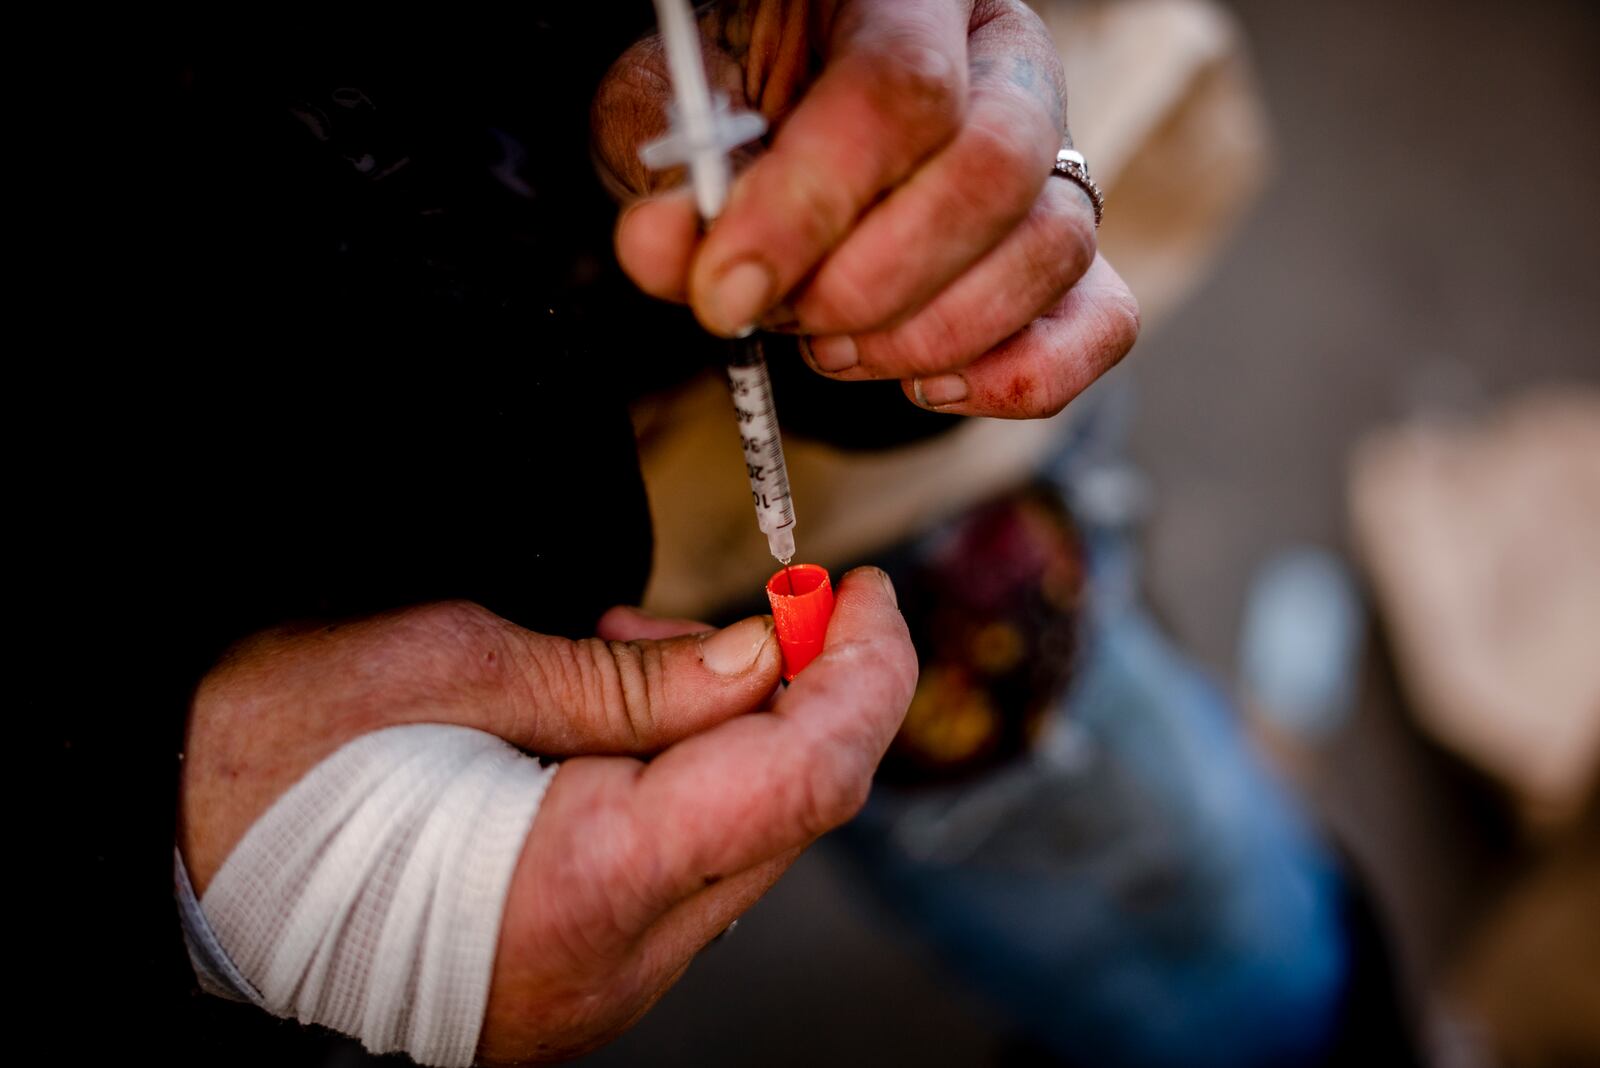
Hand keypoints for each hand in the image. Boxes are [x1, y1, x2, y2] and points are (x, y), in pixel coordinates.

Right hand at [179, 568, 914, 1062]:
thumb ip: (626, 680)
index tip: (869, 595)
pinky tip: (623, 720)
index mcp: (586, 881)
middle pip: (791, 814)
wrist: (167, 859)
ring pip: (747, 841)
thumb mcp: (449, 666)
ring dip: (741, 731)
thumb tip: (757, 661)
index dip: (862, 675)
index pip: (803, 778)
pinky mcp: (582, 972)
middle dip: (811, 692)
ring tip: (641, 651)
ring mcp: (601, 982)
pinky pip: (686, 869)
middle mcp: (614, 961)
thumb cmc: (270, 759)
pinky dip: (691, 780)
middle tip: (781, 603)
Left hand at [594, 0, 1138, 418]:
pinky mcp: (1077, 254)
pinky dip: (1017, 376)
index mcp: (907, 0)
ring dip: (929, 334)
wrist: (790, 139)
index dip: (810, 206)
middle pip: (993, 172)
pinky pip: (1103, 321)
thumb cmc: (737, 115)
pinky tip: (927, 383)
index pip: (899, 90)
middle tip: (787, 320)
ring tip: (834, 348)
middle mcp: (1005, 64)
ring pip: (1051, 250)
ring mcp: (1058, 158)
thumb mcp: (674, 120)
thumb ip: (668, 177)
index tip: (726, 292)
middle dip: (874, 281)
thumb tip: (663, 248)